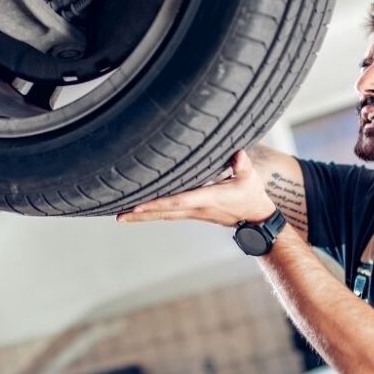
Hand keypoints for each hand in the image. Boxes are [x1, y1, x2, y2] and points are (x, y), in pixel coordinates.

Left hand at [116, 150, 275, 225]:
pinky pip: (168, 214)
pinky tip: (139, 213)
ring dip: (142, 216)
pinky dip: (152, 214)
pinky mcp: (192, 214)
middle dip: (141, 213)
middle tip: (119, 215)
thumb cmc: (251, 196)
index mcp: (208, 197)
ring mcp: (193, 213)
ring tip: (121, 216)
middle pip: (164, 212)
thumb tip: (238, 153)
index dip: (158, 202)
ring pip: (163, 215)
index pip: (178, 200)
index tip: (139, 204)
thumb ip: (243, 165)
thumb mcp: (250, 179)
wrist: (255, 219)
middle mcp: (197, 208)